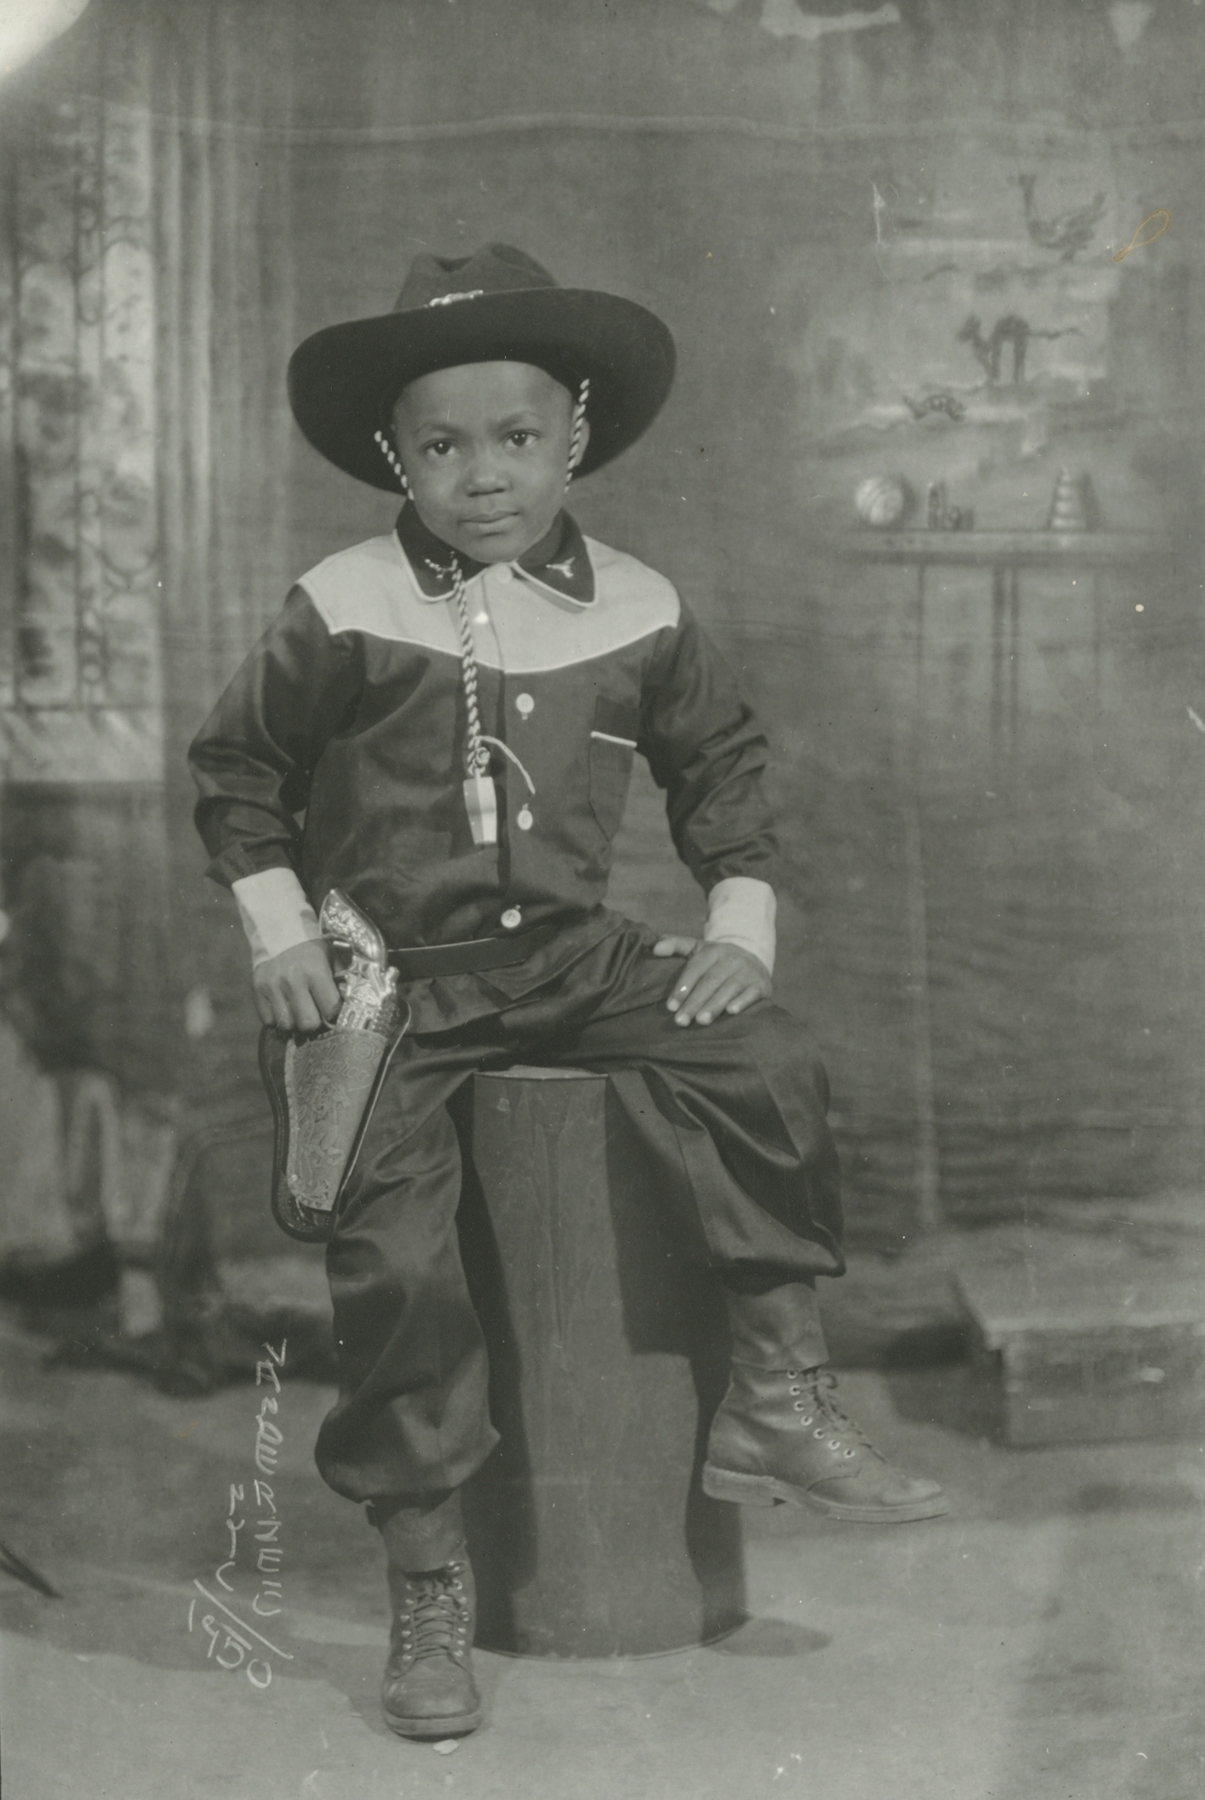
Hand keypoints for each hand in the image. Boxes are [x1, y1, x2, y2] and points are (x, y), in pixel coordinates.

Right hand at [252, 940, 341, 1032]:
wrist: (280, 933)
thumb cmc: (312, 950)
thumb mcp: (332, 958)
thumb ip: (342, 981)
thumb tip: (348, 1008)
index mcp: (315, 972)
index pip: (330, 1010)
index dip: (334, 1016)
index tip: (332, 1014)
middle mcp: (293, 981)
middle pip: (307, 1024)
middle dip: (314, 1023)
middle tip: (315, 1015)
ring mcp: (272, 987)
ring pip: (286, 1025)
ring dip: (295, 1023)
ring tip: (299, 1013)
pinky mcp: (257, 990)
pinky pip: (268, 1021)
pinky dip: (277, 1020)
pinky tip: (284, 1010)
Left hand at [652, 936, 771, 1026]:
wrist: (753, 959)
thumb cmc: (717, 960)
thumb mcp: (697, 948)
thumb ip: (674, 944)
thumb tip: (654, 948)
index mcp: (714, 950)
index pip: (695, 969)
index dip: (682, 987)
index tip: (671, 1006)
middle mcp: (732, 959)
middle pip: (710, 982)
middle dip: (694, 1002)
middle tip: (681, 1021)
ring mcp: (748, 971)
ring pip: (729, 989)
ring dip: (715, 1005)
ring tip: (701, 1021)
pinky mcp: (761, 984)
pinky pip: (752, 993)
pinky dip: (742, 1002)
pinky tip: (731, 1012)